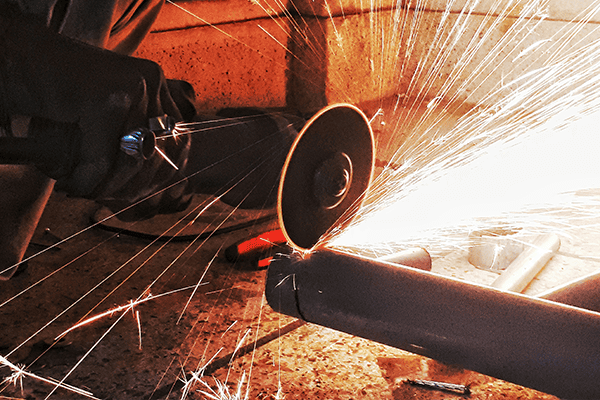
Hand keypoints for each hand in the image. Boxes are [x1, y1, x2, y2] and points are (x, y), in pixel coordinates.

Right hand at [1, 10, 194, 209]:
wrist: (17, 58)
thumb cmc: (60, 88)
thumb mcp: (109, 107)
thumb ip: (134, 131)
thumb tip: (157, 182)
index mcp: (156, 82)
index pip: (178, 140)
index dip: (162, 175)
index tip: (139, 193)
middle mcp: (150, 81)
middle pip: (159, 154)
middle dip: (133, 186)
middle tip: (107, 197)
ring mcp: (130, 88)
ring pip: (133, 161)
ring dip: (108, 186)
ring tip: (85, 189)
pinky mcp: (104, 101)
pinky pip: (102, 160)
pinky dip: (87, 180)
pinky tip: (72, 183)